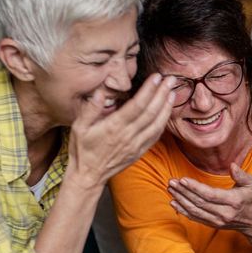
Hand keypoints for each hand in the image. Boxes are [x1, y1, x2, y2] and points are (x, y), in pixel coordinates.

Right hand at [65, 74, 176, 189]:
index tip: (157, 77)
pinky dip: (163, 124)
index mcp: (114, 127)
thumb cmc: (82, 149)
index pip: (137, 105)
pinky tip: (166, 113)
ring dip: (166, 108)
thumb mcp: (78, 127)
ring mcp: (136, 145)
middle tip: (171, 79)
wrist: (88, 175)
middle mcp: (128, 136)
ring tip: (172, 92)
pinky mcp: (139, 152)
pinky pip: (155, 137)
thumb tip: (100, 93)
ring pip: (156, 124)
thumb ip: (90, 109)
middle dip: (162, 94)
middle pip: (151, 112)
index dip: (149, 90)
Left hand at [168, 164, 251, 230]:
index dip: (195, 188)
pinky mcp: (212, 224)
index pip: (210, 195)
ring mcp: (217, 221)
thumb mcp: (250, 184)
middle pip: (199, 202)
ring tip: (171, 189)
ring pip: (195, 211)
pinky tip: (174, 202)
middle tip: (171, 182)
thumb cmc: (249, 198)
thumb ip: (241, 175)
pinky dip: (182, 210)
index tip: (183, 179)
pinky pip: (194, 218)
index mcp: (233, 201)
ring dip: (180, 200)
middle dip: (183, 192)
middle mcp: (224, 213)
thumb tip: (232, 165)